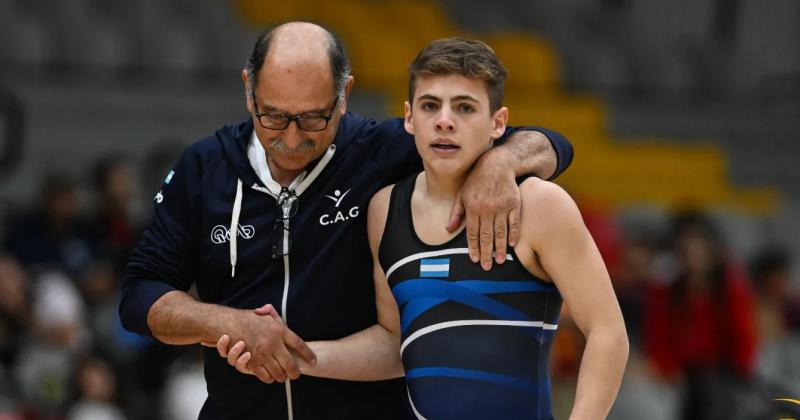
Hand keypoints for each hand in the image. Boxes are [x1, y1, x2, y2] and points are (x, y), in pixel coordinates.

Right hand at [210, 304, 315, 382]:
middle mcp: (273, 342)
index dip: (308, 354)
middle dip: (295, 372)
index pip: (299, 344)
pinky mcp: (252, 361)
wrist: (228, 322)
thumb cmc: (247, 319)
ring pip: (278, 372)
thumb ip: (276, 319)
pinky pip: (264, 375)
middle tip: (297, 375)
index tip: (314, 362)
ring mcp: (263, 353)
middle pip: (290, 363)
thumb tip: (283, 322)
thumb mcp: (266, 315)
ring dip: (282, 376)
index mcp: (279, 330)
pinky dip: (268, 378)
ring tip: (284, 377)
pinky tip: (271, 378)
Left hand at [447, 150, 519, 269]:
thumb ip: (456, 213)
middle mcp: (487, 209)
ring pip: (501, 232)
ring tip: (499, 261)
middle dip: (486, 253)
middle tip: (486, 267)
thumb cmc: (476, 181)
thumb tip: (448, 229)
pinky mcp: (514, 204)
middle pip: (487, 236)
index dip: (473, 247)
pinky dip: (513, 234)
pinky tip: (512, 245)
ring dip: (500, 248)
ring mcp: (502, 207)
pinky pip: (514, 223)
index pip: (473, 233)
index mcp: (473, 208)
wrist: (497, 165)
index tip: (474, 259)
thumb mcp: (461, 194)